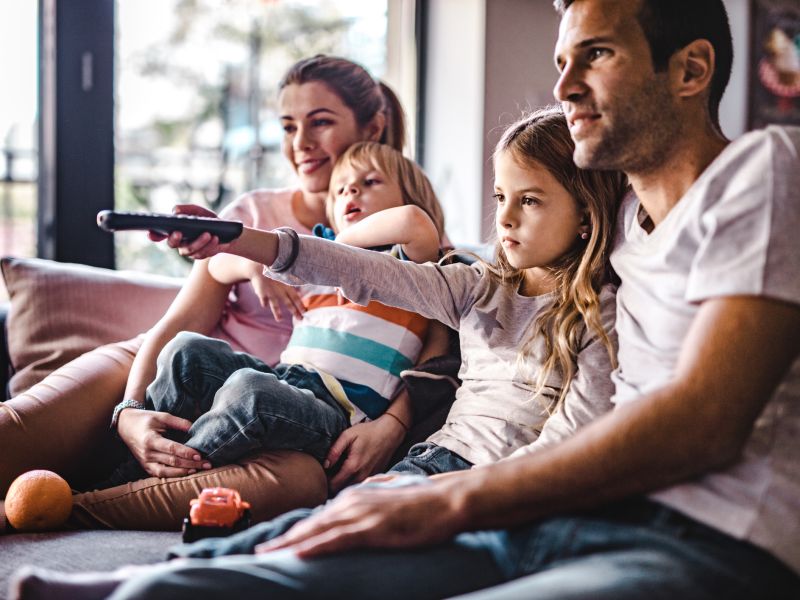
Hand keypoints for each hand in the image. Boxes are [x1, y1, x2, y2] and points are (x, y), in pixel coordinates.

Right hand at [116, 408, 210, 477]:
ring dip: (184, 472)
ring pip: (166, 471)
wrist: (126, 426)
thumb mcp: (162, 416)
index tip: (200, 455)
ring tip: (199, 469)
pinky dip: (173, 475)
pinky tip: (187, 472)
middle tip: (208, 464)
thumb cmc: (146, 419)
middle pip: (172, 461)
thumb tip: (195, 428)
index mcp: (150, 440)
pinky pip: (160, 474)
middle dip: (191, 464)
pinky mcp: (146, 467)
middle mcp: (147, 453)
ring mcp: (145, 462)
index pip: (171, 448)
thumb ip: (179, 422)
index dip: (186, 452)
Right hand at [148, 204, 231, 259]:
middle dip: (174, 239)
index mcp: (174, 230)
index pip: (159, 234)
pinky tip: (215, 238)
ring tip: (208, 234)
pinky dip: (209, 245)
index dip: (153, 235)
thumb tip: (175, 211)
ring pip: (189, 250)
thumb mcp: (199, 212)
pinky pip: (202, 254)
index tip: (150, 232)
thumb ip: (187, 210)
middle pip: (172, 244)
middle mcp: (179, 242)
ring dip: (199, 242)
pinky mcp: (201, 255)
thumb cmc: (207, 220)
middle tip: (179, 232)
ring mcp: (189, 250)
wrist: (226, 232)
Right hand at [250, 274, 305, 321]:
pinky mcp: (261, 293)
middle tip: (300, 319)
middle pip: (288, 303)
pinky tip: (265, 306)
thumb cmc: (272, 273)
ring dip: (277, 313)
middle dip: (295, 312)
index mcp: (286, 286)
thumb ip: (290, 284)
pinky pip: (264, 300)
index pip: (295, 297)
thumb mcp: (283, 277)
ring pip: (275, 305)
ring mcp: (270, 292)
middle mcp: (279, 291)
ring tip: (279, 320)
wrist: (258, 268)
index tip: (305, 311)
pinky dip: (264, 303)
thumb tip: (299, 291)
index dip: (300, 304)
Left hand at [254, 480, 464, 556]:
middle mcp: (352, 501)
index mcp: (355, 496)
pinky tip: (298, 553)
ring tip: (267, 555)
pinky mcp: (372, 528)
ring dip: (290, 544)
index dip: (295, 531)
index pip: (318, 517)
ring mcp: (361, 514)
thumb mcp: (388, 500)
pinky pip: (337, 539)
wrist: (445, 500)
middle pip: (310, 523)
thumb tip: (354, 511)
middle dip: (283, 539)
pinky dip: (316, 546)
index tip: (275, 542)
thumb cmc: (421, 503)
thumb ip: (369, 502)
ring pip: (317, 531)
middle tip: (257, 551)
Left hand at [325, 416, 405, 493]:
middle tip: (330, 471)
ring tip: (340, 470)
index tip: (323, 472)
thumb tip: (325, 465)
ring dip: (343, 484)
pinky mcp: (374, 478)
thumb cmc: (368, 432)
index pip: (333, 485)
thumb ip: (335, 450)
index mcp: (353, 467)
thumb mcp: (348, 435)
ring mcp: (369, 479)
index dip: (325, 481)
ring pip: (350, 489)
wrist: (390, 433)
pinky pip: (359, 485)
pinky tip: (352, 470)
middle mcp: (362, 477)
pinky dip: (353, 481)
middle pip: (341, 490)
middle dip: (332, 484)